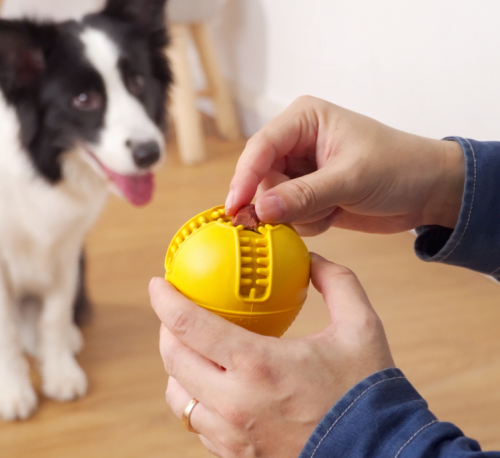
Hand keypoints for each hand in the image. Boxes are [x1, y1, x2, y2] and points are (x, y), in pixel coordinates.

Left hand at [149, 254, 394, 457]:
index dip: (165, 300)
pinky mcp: (237, 456)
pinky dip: (194, 397)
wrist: (379, 456)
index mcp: (257, 365)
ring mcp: (231, 435)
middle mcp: (234, 402)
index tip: (157, 283)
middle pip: (173, 359)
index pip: (190, 325)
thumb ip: (336, 282)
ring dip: (176, 366)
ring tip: (190, 347)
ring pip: (178, 396)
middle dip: (166, 328)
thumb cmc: (366, 392)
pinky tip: (211, 382)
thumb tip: (312, 259)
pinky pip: (197, 423)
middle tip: (174, 310)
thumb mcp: (361, 327)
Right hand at [225, 96, 464, 234]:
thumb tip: (261, 209)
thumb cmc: (399, 167)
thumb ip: (304, 195)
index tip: (236, 207)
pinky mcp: (308, 194)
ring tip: (333, 208)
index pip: (261, 147)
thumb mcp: (351, 179)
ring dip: (299, 214)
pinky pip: (288, 215)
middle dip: (279, 201)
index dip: (245, 177)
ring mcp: (301, 170)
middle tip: (306, 212)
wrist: (429, 191)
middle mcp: (296, 142)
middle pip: (262, 177)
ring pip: (273, 200)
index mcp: (305, 120)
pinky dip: (308, 222)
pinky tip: (334, 214)